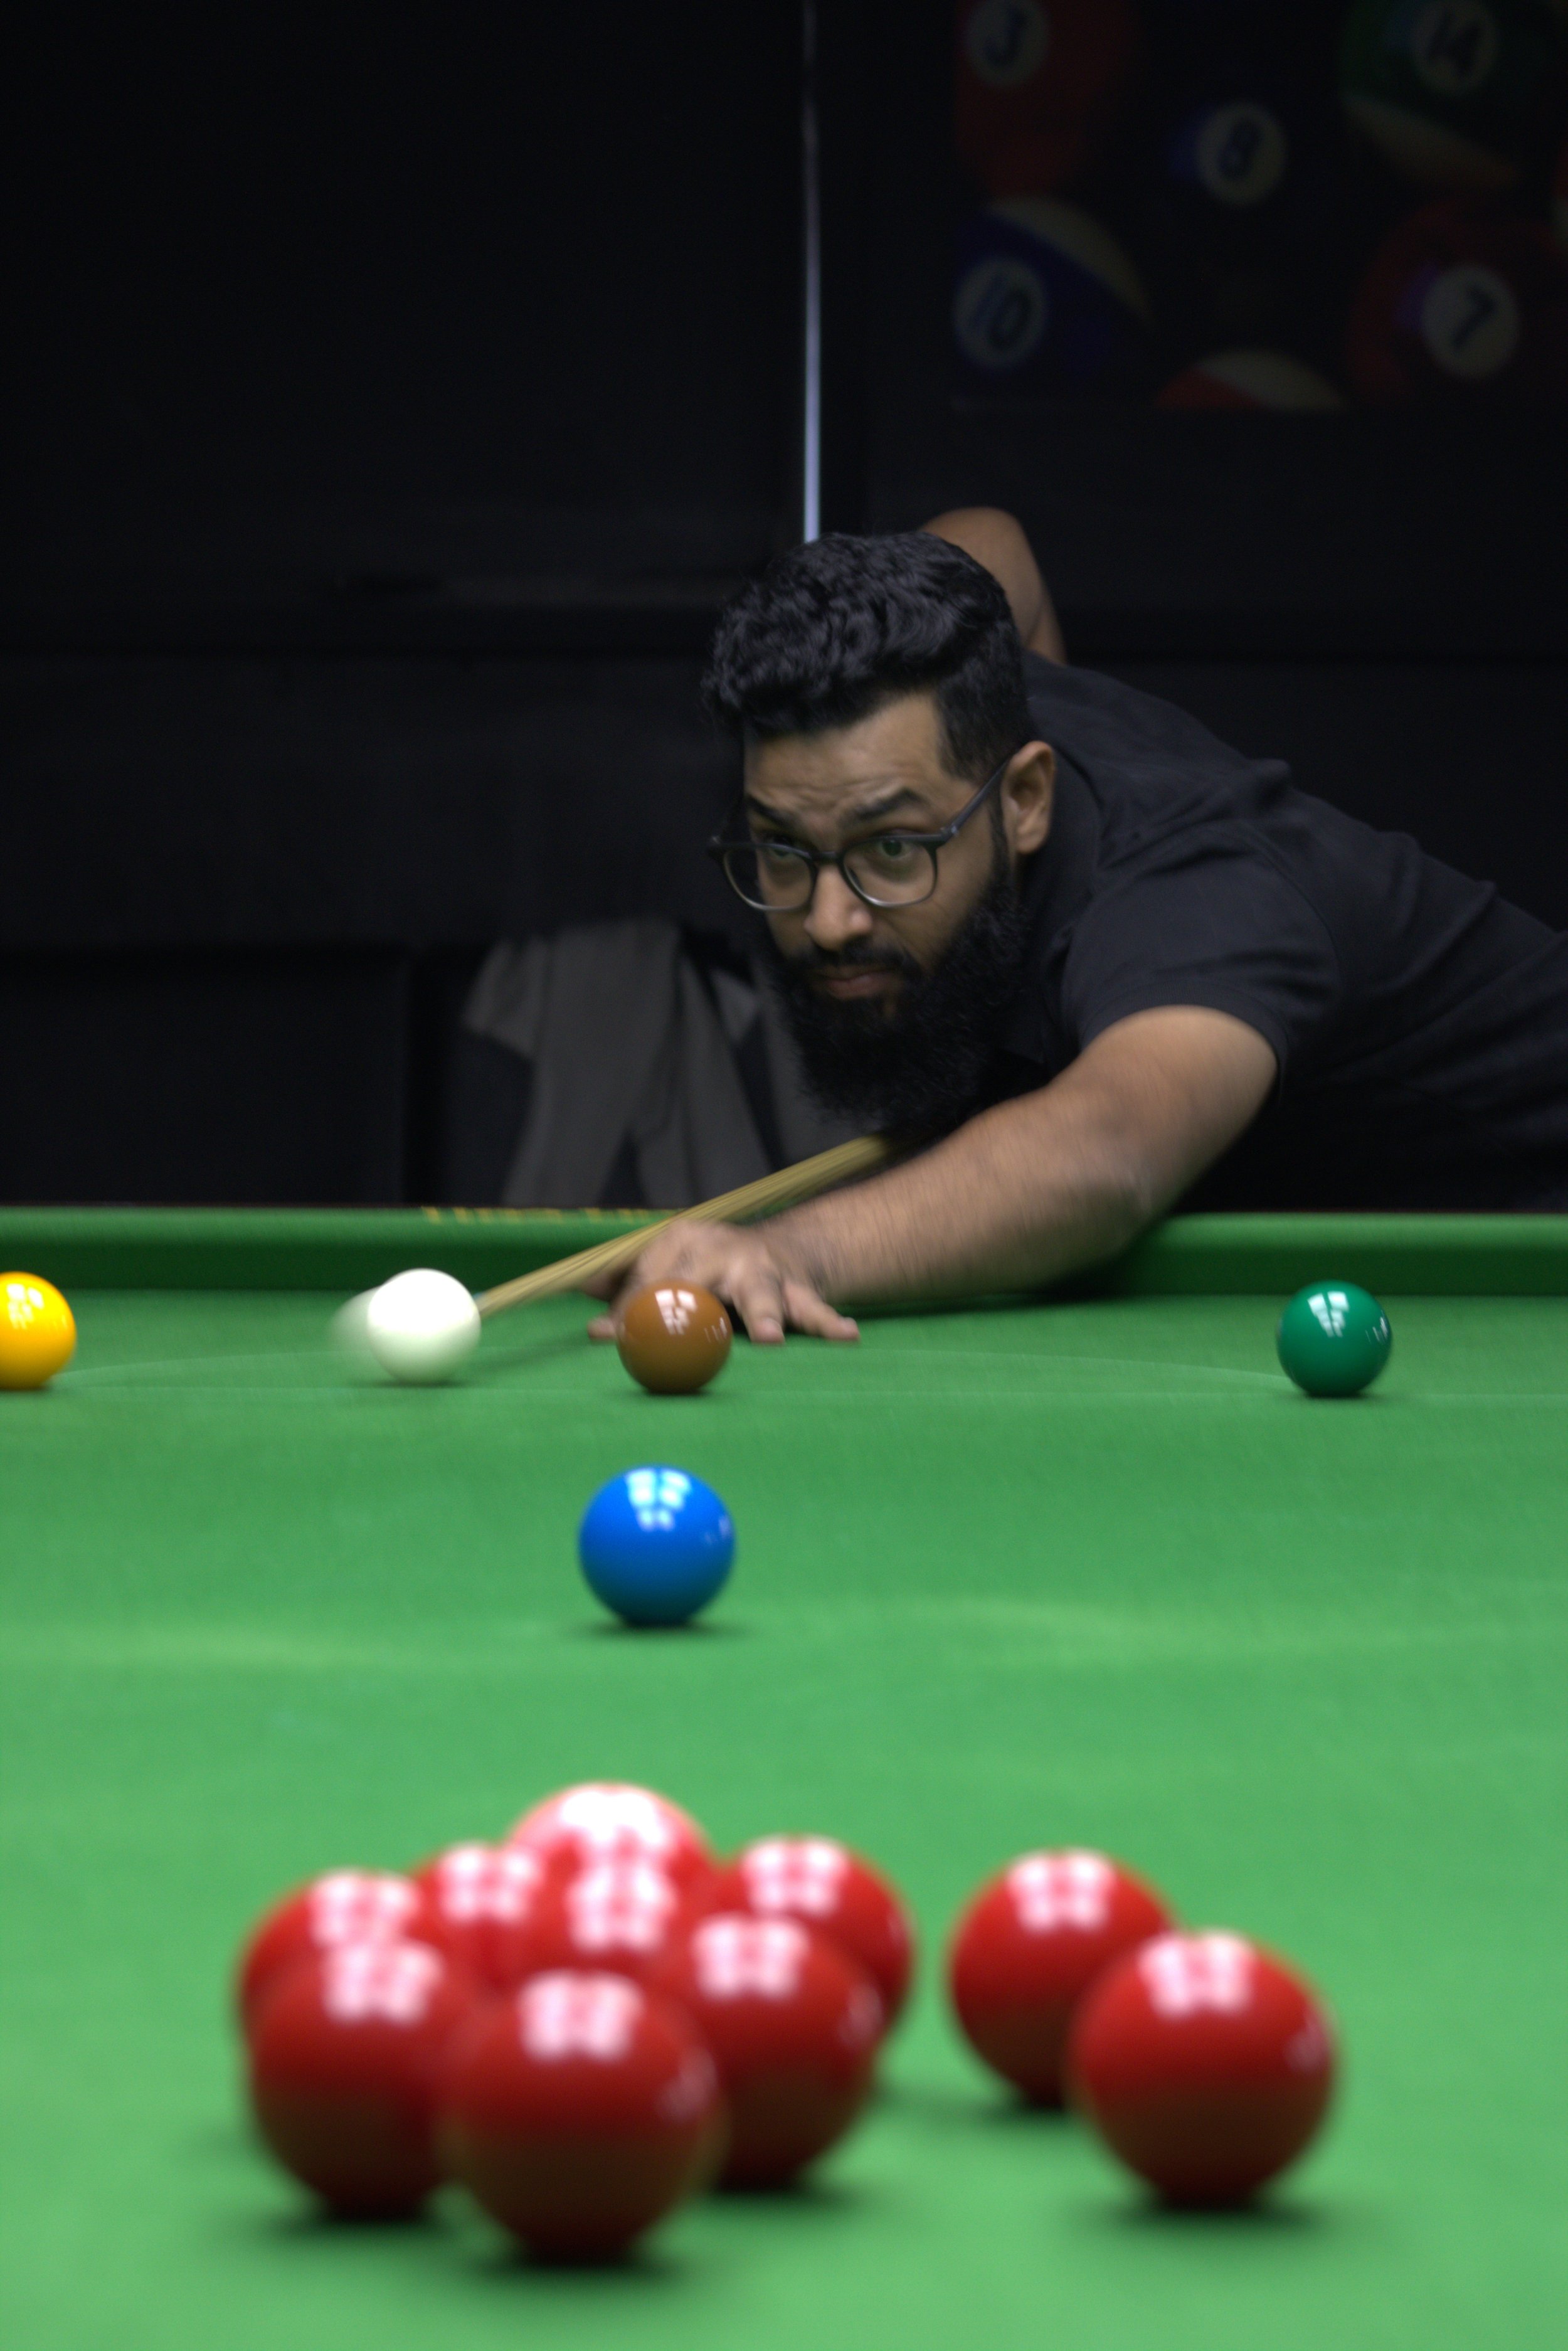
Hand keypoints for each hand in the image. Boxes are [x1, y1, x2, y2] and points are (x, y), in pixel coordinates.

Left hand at [583, 1219, 858, 1346]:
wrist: (779, 1248)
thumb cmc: (707, 1266)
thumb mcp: (668, 1261)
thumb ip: (628, 1278)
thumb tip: (580, 1287)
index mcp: (683, 1240)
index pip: (650, 1276)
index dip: (629, 1307)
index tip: (610, 1337)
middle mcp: (724, 1250)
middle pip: (700, 1281)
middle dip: (689, 1305)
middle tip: (683, 1331)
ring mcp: (764, 1270)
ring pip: (763, 1294)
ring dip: (766, 1316)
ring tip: (770, 1339)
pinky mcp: (799, 1289)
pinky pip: (815, 1309)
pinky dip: (831, 1325)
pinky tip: (847, 1337)